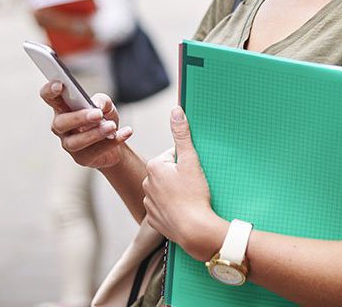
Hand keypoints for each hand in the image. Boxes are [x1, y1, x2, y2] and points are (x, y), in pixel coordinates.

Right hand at [40, 81, 132, 168]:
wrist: (115, 140)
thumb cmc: (104, 118)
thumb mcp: (106, 105)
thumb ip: (101, 100)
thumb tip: (96, 106)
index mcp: (63, 108)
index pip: (49, 97)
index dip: (50, 91)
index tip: (59, 85)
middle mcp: (61, 127)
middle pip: (60, 123)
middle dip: (79, 118)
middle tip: (98, 114)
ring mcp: (69, 144)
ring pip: (76, 141)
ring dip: (95, 133)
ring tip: (112, 126)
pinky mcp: (82, 158)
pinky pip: (95, 151)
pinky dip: (113, 141)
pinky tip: (126, 132)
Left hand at [142, 106, 227, 260]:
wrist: (194, 230)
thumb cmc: (194, 194)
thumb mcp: (190, 160)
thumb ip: (182, 134)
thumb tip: (175, 111)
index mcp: (154, 166)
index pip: (173, 155)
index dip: (187, 161)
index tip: (194, 172)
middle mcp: (146, 182)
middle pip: (169, 172)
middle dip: (181, 176)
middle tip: (194, 185)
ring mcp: (149, 202)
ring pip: (166, 190)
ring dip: (177, 191)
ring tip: (190, 199)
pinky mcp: (154, 219)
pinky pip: (164, 207)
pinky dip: (174, 208)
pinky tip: (184, 211)